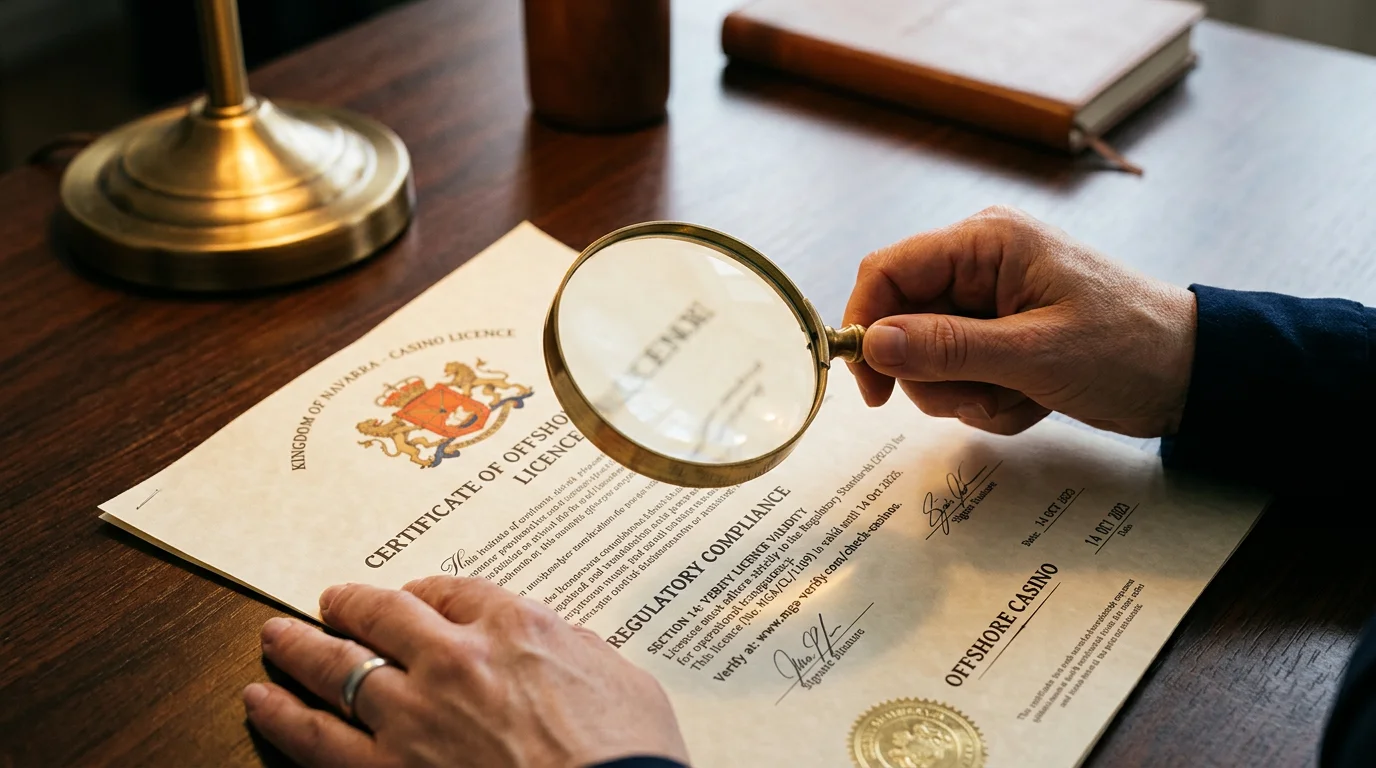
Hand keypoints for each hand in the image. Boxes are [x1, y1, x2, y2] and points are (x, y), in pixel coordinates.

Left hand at [243, 577, 688, 767]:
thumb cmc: (631, 755)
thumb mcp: (622, 681)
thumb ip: (578, 653)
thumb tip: (561, 652)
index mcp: (516, 626)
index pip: (452, 590)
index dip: (424, 590)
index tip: (413, 596)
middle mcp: (455, 658)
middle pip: (383, 614)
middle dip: (350, 605)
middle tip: (329, 601)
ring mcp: (414, 715)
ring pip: (337, 666)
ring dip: (299, 648)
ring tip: (274, 637)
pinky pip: (316, 737)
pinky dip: (280, 716)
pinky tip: (258, 702)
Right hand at [843, 206, 1196, 437]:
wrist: (1193, 374)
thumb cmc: (1131, 347)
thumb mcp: (1035, 353)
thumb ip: (947, 348)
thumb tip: (873, 344)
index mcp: (986, 242)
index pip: (888, 271)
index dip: (866, 326)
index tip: (871, 385)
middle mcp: (980, 264)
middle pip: (903, 324)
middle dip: (936, 376)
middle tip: (984, 393)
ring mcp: (988, 302)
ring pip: (927, 360)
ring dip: (967, 394)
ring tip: (1022, 395)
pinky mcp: (999, 336)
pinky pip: (959, 377)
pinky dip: (989, 400)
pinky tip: (1033, 399)